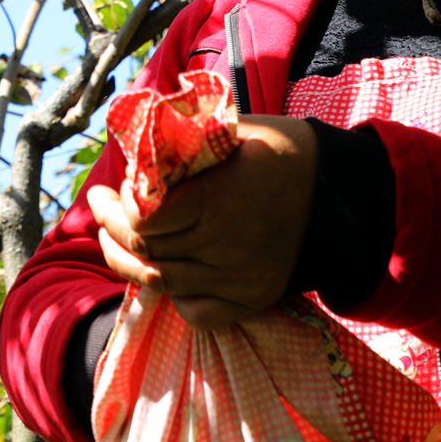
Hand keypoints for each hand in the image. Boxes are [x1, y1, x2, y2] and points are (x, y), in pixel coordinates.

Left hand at [87, 115, 318, 330]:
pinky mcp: (252, 301)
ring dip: (130, 259)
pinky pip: (195, 312)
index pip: (145, 220)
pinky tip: (160, 268)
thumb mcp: (230, 129)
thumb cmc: (278, 150)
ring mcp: (241, 281)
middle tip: (98, 206)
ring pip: (163, 282)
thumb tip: (131, 146)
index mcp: (220, 201)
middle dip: (112, 227)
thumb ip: (181, 142)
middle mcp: (229, 248)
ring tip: (113, 236)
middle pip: (147, 251)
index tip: (113, 187)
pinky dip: (171, 294)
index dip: (121, 204)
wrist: (342, 193)